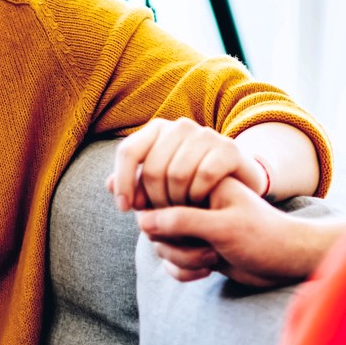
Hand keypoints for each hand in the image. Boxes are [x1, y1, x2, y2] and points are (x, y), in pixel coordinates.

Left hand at [108, 118, 268, 211]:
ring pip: (177, 174)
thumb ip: (135, 184)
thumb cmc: (191, 185)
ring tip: (179, 215)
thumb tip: (108, 185)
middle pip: (152, 167)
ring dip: (176, 203)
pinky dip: (198, 196)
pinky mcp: (228, 148)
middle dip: (153, 200)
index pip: (129, 151)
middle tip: (160, 218)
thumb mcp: (160, 185)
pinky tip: (200, 206)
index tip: (125, 209)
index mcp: (158, 129)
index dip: (123, 182)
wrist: (237, 184)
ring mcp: (206, 134)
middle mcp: (180, 126)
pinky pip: (204, 175)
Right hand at [137, 176, 335, 287]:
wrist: (288, 263)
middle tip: (205, 247)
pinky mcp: (195, 247)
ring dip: (180, 257)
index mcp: (202, 182)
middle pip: (154, 220)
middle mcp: (194, 201)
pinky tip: (208, 272)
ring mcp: (193, 225)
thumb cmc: (264, 238)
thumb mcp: (223, 227)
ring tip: (212, 259)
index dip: (163, 215)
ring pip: (160, 242)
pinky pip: (169, 260)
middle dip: (173, 242)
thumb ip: (182, 220)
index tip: (190, 230)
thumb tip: (143, 221)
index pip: (160, 190)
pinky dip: (182, 270)